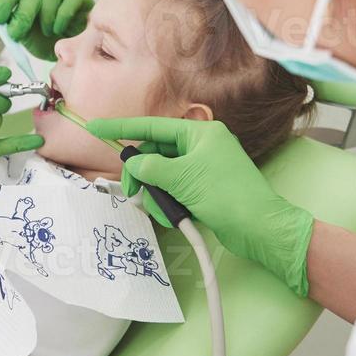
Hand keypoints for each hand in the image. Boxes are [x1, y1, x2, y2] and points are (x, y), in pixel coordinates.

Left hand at [0, 0, 92, 61]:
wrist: (70, 45)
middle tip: (16, 34)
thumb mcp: (21, 33)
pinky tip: (59, 29)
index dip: (3, 3)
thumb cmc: (44, 36)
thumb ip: (4, 27)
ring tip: (47, 31)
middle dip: (22, 15)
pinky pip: (70, 1)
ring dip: (46, 18)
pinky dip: (62, 18)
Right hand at [85, 116, 314, 297]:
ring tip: (167, 211)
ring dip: (159, 195)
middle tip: (131, 192)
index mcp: (200, 133)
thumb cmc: (227, 196)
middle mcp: (201, 147)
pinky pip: (175, 191)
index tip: (97, 128)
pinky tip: (178, 217)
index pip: (152, 127)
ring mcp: (203, 169)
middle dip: (142, 175)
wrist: (258, 229)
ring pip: (163, 176)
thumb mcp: (182, 179)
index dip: (122, 128)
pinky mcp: (204, 191)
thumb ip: (151, 168)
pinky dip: (171, 204)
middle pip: (155, 155)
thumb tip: (133, 164)